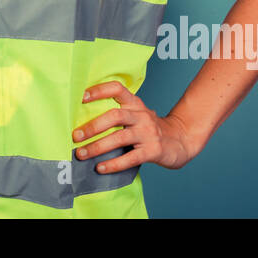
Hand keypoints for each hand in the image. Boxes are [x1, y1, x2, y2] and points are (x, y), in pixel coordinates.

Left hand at [72, 81, 193, 171]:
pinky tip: (100, 168)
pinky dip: (113, 164)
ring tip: (81, 154)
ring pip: (120, 138)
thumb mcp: (137, 114)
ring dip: (98, 146)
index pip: (117, 89)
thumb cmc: (149, 128)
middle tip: (76, 135)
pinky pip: (131, 158)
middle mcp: (141, 115)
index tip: (81, 97)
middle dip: (93, 126)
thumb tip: (82, 119)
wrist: (181, 140)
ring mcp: (148, 133)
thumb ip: (117, 113)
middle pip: (115, 116)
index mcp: (135, 103)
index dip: (99, 90)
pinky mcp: (153, 151)